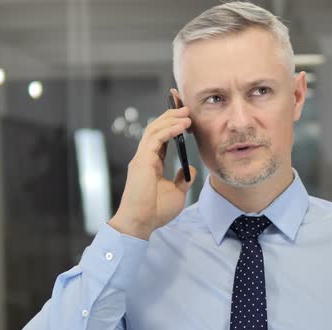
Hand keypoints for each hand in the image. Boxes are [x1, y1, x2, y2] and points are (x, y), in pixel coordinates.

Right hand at [109, 89, 196, 239]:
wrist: (141, 223)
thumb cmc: (156, 210)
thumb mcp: (177, 192)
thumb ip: (182, 179)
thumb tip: (190, 169)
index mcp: (152, 162)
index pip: (162, 137)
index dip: (172, 124)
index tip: (185, 114)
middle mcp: (145, 157)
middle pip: (157, 128)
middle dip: (171, 114)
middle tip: (186, 106)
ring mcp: (142, 157)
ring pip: (154, 129)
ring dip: (171, 119)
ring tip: (187, 113)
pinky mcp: (142, 161)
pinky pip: (155, 139)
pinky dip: (169, 130)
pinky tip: (182, 125)